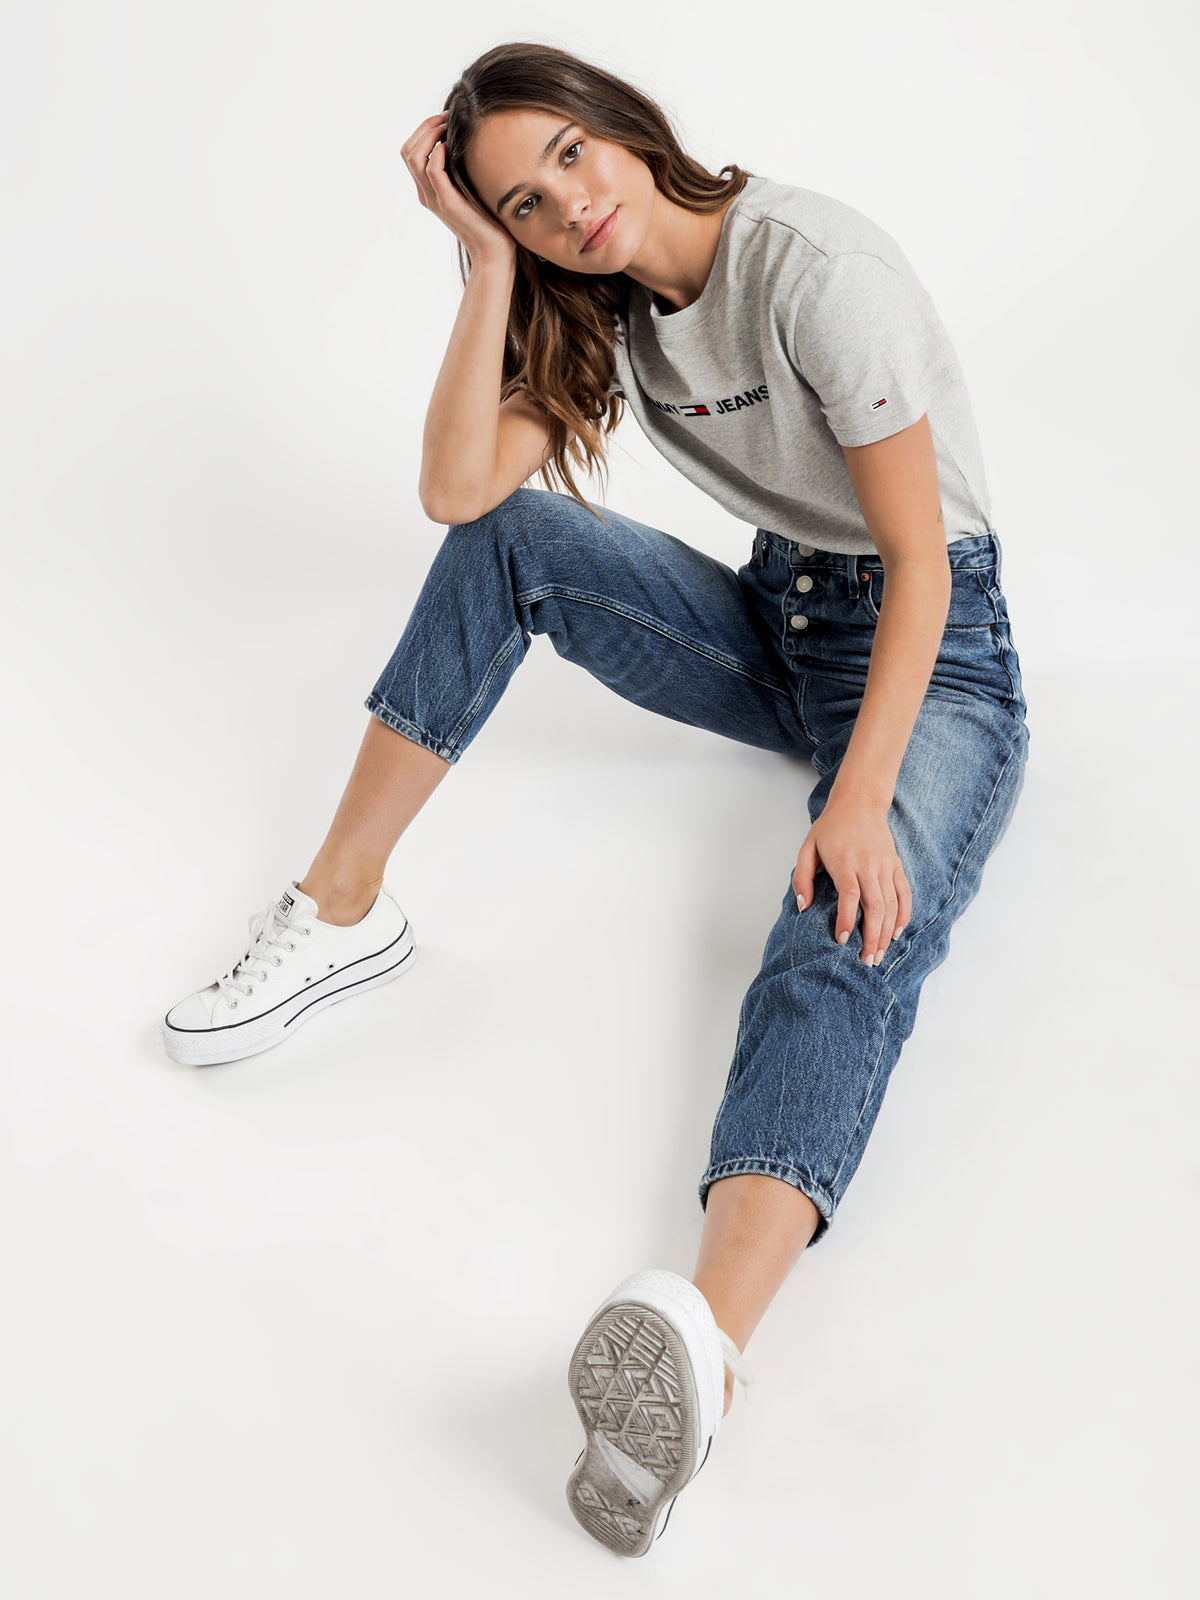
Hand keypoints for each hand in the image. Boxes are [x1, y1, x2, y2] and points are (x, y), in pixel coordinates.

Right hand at [401, 113, 515, 267]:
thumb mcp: (472, 187)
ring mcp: (434, 198)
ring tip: (448, 125)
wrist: (494, 251)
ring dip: (430, 134)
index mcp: (428, 189)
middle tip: (447, 116)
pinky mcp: (447, 203)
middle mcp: (426, 193)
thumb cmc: (489, 219)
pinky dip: (438, 153)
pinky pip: (432, 171)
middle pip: (408, 150)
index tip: (446, 117)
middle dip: (425, 127)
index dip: (425, 129)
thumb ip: (462, 169)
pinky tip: (452, 145)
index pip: (411, 150)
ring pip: (414, 157)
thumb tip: (468, 138)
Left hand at [792, 794, 911, 964]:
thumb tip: (803, 907)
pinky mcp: (895, 866)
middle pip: (875, 906)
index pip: (850, 896)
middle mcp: (868, 865)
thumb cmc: (830, 827)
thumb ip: (802, 878)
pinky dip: (903, 915)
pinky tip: (896, 933)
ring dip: (886, 933)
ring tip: (878, 955)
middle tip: (866, 961)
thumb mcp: (807, 848)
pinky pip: (904, 893)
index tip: (843, 940)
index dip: (848, 920)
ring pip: (891, 904)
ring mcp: (885, 866)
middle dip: (872, 937)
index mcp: (845, 862)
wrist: (859, 802)